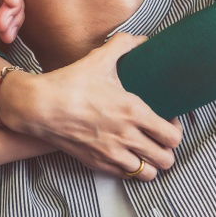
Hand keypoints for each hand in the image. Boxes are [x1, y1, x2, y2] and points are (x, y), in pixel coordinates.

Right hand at [0, 33, 182, 181]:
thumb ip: (125, 45)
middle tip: (162, 138)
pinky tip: (127, 155)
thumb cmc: (71, 83)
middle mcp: (126, 137)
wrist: (38, 107)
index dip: (177, 130)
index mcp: (133, 112)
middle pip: (166, 159)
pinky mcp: (96, 163)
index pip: (172, 135)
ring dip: (151, 163)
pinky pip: (125, 176)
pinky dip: (131, 169)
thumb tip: (142, 39)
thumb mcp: (100, 58)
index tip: (171, 121)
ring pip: (148, 173)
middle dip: (168, 150)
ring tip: (147, 151)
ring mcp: (111, 154)